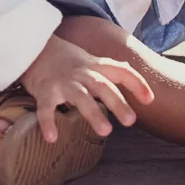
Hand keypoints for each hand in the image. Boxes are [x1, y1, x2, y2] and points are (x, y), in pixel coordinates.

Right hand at [20, 36, 153, 142]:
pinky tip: (52, 137)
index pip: (121, 71)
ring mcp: (63, 82)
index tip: (150, 100)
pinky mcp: (45, 91)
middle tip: (131, 121)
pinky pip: (46, 108)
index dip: (137, 83)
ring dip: (93, 113)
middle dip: (118, 103)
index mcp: (96, 66)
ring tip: (105, 132)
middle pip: (102, 86)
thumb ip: (113, 73)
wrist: (35, 46)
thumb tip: (141, 89)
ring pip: (80, 97)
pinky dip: (48, 121)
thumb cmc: (68, 61)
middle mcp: (82, 73)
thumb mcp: (92, 62)